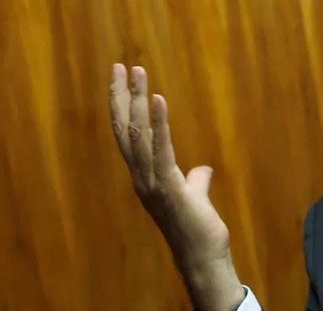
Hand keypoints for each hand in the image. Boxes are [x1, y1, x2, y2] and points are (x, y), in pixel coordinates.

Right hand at [109, 64, 244, 309]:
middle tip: (120, 65)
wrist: (202, 257)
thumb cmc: (198, 230)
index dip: (122, 106)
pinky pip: (161, 149)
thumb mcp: (195, 197)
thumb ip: (195, 181)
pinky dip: (158, 123)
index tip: (122, 79)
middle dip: (121, 96)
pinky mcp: (169, 186)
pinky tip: (157, 100)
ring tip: (137, 72)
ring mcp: (152, 182)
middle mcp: (141, 177)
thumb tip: (202, 170)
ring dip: (136, 101)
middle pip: (125, 129)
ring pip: (137, 134)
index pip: (128, 134)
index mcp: (145, 176)